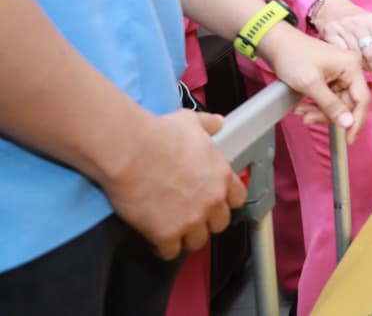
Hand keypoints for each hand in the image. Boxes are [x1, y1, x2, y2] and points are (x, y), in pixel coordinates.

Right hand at [100, 110, 245, 259]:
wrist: (131, 151)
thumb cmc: (159, 135)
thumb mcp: (191, 122)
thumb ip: (208, 124)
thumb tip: (216, 122)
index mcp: (221, 175)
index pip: (237, 198)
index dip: (226, 200)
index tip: (216, 201)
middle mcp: (211, 200)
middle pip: (219, 223)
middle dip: (207, 221)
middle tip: (192, 215)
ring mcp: (190, 220)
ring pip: (197, 241)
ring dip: (187, 237)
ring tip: (175, 229)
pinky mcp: (166, 234)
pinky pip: (170, 252)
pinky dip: (163, 248)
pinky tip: (157, 240)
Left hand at [257, 24, 371, 143]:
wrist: (277, 44)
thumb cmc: (293, 56)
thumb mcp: (311, 84)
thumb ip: (331, 105)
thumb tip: (348, 123)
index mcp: (351, 66)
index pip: (362, 99)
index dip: (357, 121)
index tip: (349, 138)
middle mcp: (349, 69)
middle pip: (348, 103)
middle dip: (329, 115)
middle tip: (309, 119)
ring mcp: (340, 74)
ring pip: (337, 103)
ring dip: (319, 111)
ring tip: (301, 112)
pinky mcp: (330, 78)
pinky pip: (329, 98)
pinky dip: (316, 105)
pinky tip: (302, 107)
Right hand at [310, 0, 371, 81]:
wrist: (330, 8)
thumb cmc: (355, 17)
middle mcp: (358, 25)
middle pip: (371, 54)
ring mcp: (343, 30)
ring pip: (357, 57)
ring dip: (366, 69)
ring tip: (371, 73)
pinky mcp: (330, 36)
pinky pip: (343, 56)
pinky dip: (350, 64)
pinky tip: (354, 66)